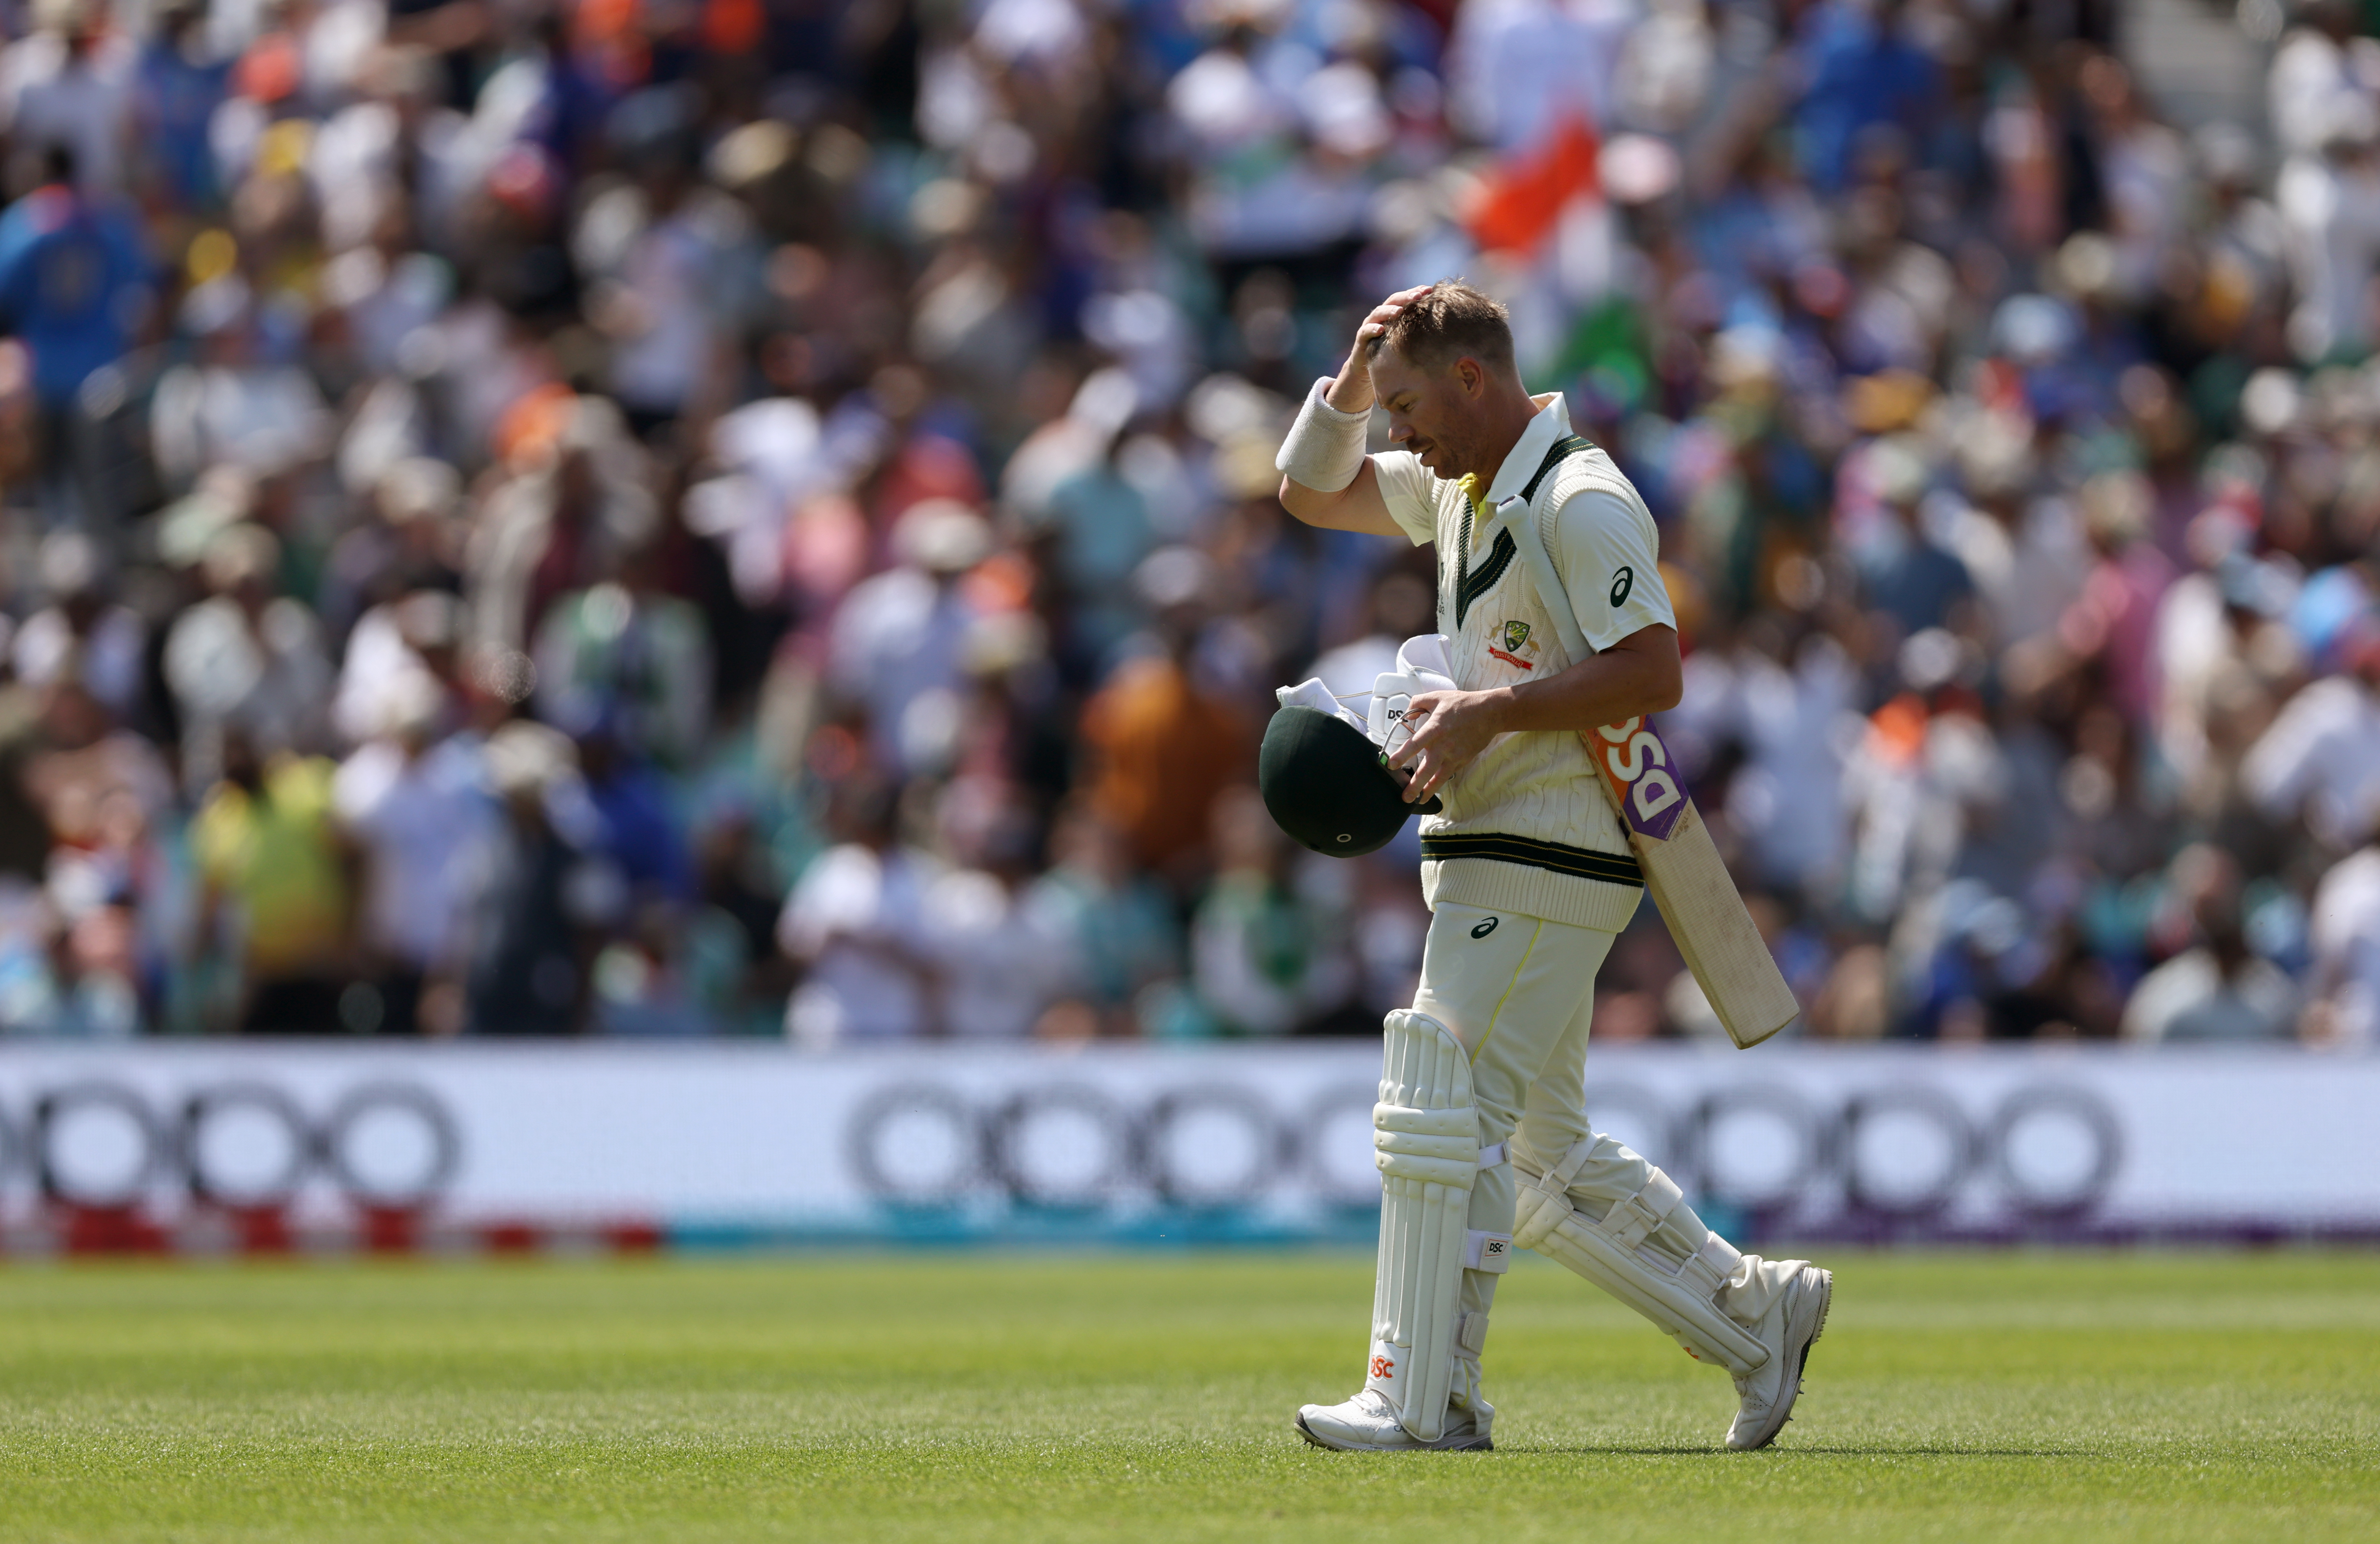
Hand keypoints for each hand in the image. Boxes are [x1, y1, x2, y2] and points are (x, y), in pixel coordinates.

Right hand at [1326, 284, 1434, 414]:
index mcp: (1394, 314)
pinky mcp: (1361, 340)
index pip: (1406, 298)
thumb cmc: (1392, 356)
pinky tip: (1380, 330)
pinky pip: (1365, 332)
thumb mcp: (1408, 343)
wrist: (1368, 373)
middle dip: (1406, 297)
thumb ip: (1420, 333)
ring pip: (1378, 313)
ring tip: (1399, 310)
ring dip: (1389, 310)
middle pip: (1393, 301)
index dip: (1416, 292)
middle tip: (1418, 295)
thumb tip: (1447, 330)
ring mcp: (1370, 326)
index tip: (1430, 290)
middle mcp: (1381, 317)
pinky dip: (1372, 329)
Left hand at [1388, 687, 1507, 803]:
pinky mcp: (1463, 759)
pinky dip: (1441, 781)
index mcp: (1435, 728)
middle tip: (1404, 796)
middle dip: (1414, 785)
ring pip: (1439, 777)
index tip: (1391, 765)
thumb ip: (1418, 703)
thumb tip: (1408, 714)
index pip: (1414, 744)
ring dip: (1428, 790)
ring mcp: (1455, 755)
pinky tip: (1433, 788)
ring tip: (1419, 800)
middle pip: (1426, 769)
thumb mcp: (1437, 696)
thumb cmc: (1463, 703)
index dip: (1402, 755)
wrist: (1490, 712)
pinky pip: (1450, 773)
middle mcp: (1444, 745)